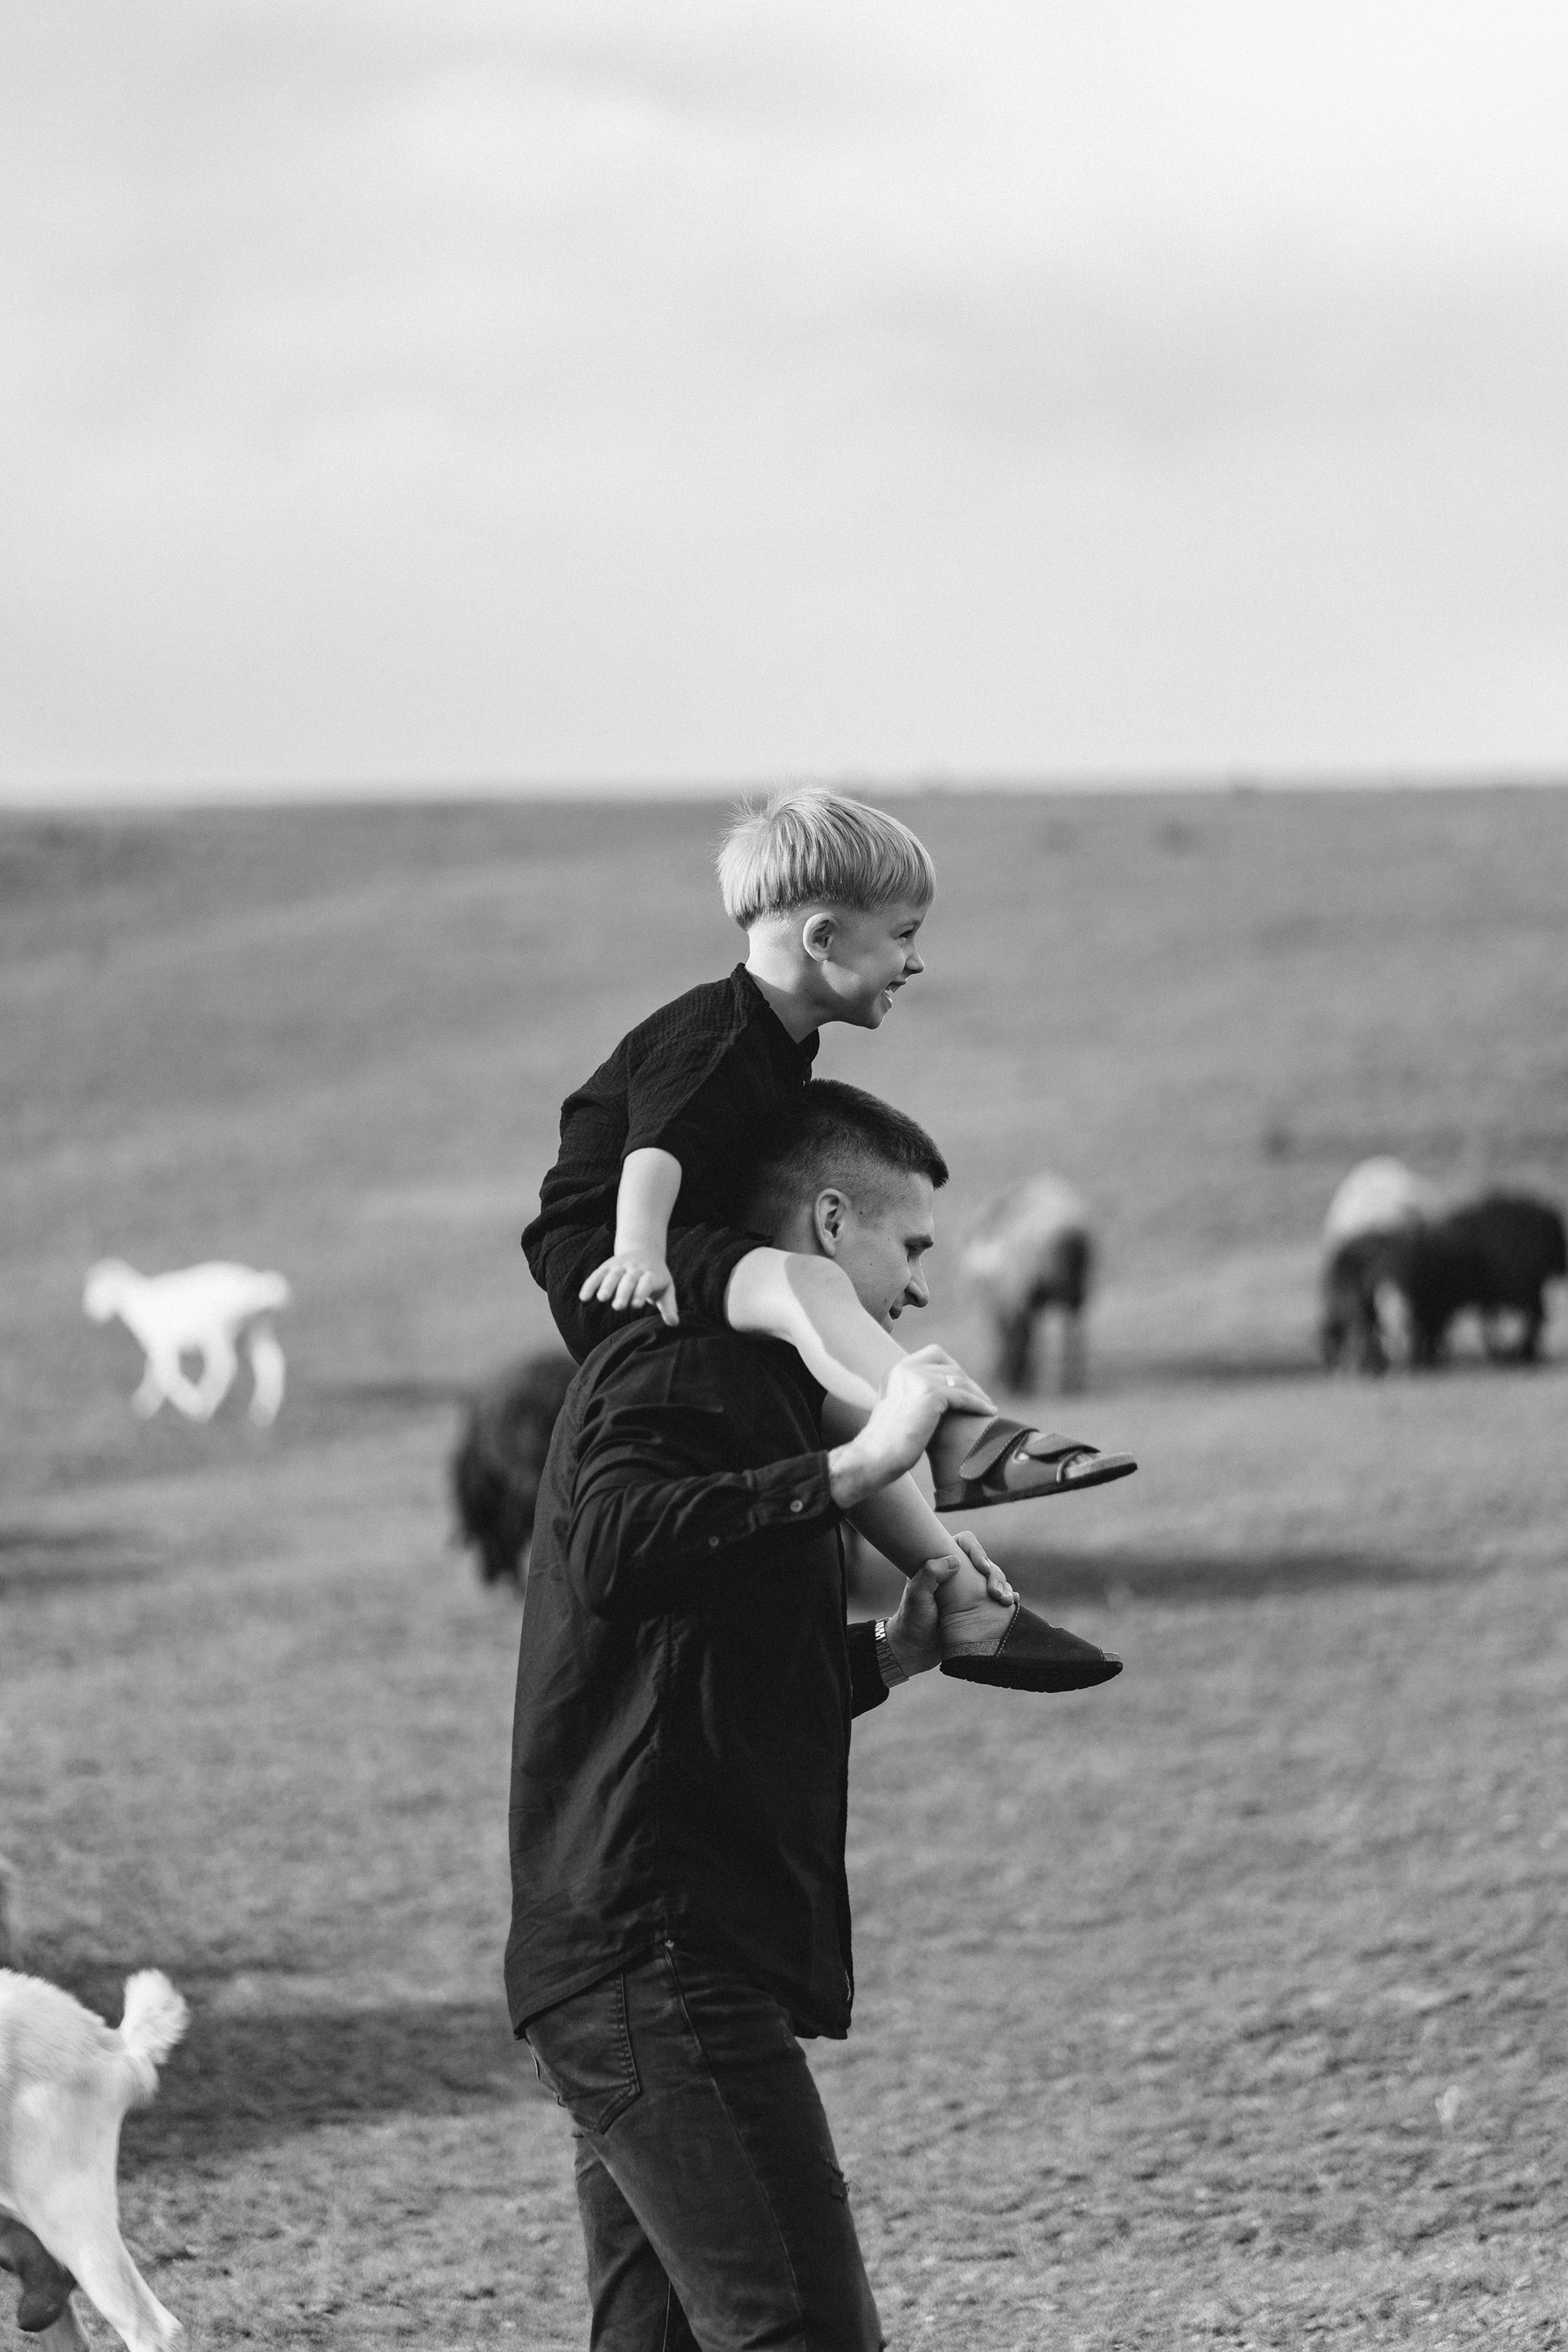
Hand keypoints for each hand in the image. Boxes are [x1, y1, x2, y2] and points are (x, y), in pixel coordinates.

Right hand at [578, 1250, 679, 1324]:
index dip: (641, 1292)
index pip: (647, 1282)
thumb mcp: (666, 1288)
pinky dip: (590, 1284)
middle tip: (618, 1306)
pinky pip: (597, 1274)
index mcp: (651, 1274)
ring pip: (612, 1274)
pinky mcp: (608, 1266)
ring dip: (606, 1286)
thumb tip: (674, 1324)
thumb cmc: (657, 1277)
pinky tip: (583, 1297)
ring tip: (602, 1299)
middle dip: (623, 1292)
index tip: (636, 1305)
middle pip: (629, 1279)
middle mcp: (635, 1268)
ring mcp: (621, 1266)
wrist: (645, 1251)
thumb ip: (669, 1306)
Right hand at [829, 1346, 993, 1504]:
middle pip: (950, 1365)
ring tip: (988, 1406)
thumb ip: (914, 1393)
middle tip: (980, 1397)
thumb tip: (941, 1393)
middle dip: (968, 1380)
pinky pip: (963, 1396)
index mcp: (896, 1368)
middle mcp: (905, 1368)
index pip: (934, 1354)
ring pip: (959, 1379)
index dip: (953, 1367)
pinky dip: (978, 1404)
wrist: (875, 1457)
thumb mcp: (899, 1406)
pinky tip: (988, 1412)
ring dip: (977, 1393)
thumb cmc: (887, 1442)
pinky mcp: (930, 1394)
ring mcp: (917, 1378)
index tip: (965, 1385)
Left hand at [883, 1535, 1017, 1677]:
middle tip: (995, 1592)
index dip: (976, 1550)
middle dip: (995, 1574)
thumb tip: (955, 1560)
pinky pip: (998, 1597)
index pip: (963, 1543)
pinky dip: (1007, 1597)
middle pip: (984, 1562)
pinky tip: (1010, 1604)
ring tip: (1005, 1601)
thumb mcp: (916, 1597)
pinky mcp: (977, 1607)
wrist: (915, 1651)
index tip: (982, 1567)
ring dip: (1004, 1586)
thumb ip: (929, 1575)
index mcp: (939, 1562)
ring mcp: (968, 1591)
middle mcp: (956, 1573)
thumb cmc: (911, 1621)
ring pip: (994, 1579)